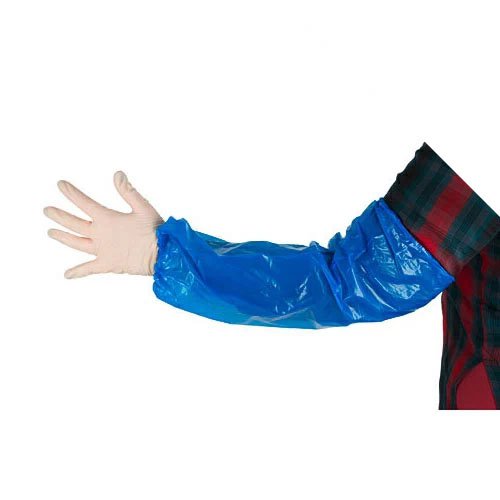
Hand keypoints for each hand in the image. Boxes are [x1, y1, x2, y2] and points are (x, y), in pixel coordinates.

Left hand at [44, 172, 163, 278]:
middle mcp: (100, 234)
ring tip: (51, 232)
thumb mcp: (143, 207)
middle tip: (47, 210)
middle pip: (74, 224)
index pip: (84, 203)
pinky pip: (89, 269)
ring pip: (77, 243)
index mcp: (107, 219)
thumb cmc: (155, 230)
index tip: (60, 184)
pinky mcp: (108, 264)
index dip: (71, 193)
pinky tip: (67, 275)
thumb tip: (117, 174)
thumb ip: (128, 191)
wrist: (162, 254)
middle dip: (59, 216)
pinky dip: (78, 272)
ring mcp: (102, 250)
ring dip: (63, 237)